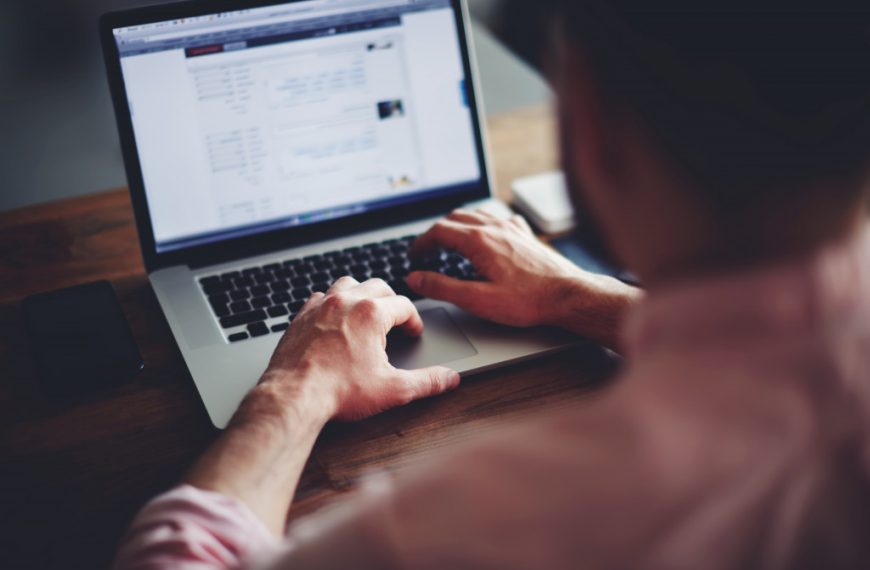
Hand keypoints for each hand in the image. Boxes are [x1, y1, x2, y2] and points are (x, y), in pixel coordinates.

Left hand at [262, 277, 460, 421]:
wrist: (293, 397)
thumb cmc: (339, 391)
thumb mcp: (392, 389)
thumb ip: (426, 382)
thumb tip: (449, 379)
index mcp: (371, 313)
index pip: (404, 305)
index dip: (414, 320)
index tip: (413, 333)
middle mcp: (345, 301)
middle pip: (378, 286)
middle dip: (391, 301)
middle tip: (396, 321)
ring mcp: (320, 306)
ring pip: (347, 284)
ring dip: (361, 294)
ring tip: (366, 312)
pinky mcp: (300, 317)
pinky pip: (319, 297)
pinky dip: (331, 303)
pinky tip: (334, 320)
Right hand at [407, 209, 640, 349]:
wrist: (568, 295)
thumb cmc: (527, 300)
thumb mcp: (477, 299)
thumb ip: (442, 287)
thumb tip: (416, 278)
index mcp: (478, 241)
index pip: (438, 231)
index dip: (420, 243)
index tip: (413, 256)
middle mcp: (494, 227)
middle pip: (454, 219)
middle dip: (436, 233)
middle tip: (427, 251)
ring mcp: (512, 228)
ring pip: (476, 214)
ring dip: (457, 225)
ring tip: (449, 241)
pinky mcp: (525, 234)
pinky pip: (498, 218)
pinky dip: (482, 223)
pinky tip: (486, 235)